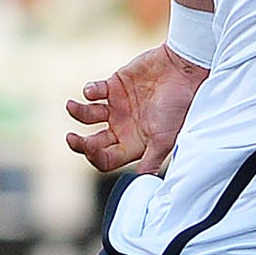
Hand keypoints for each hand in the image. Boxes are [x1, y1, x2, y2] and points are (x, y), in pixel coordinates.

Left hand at [64, 44, 208, 175]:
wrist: (183, 71)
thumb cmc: (179, 106)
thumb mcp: (165, 139)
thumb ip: (150, 160)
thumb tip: (142, 183)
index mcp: (134, 144)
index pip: (106, 159)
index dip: (94, 158)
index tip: (89, 148)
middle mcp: (123, 128)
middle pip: (93, 142)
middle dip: (80, 143)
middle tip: (72, 138)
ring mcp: (118, 106)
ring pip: (87, 116)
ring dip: (77, 113)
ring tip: (72, 106)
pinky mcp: (114, 85)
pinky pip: (93, 91)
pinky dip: (89, 91)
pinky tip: (94, 91)